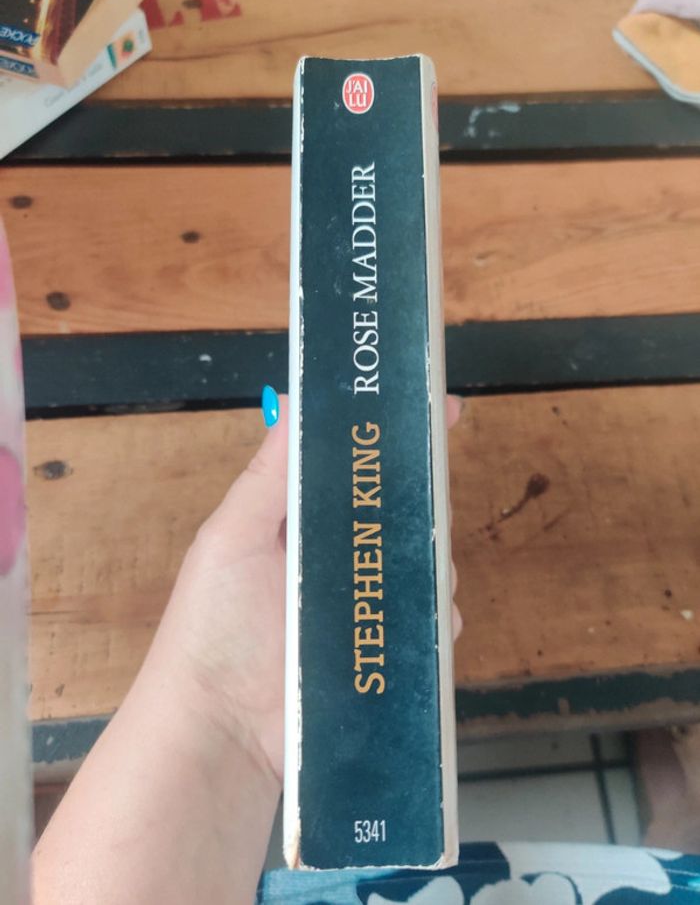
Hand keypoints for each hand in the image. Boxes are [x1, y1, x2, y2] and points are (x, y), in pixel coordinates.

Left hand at [149, 394, 462, 783]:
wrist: (220, 732)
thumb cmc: (212, 628)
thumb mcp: (231, 538)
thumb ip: (269, 477)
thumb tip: (297, 400)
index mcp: (299, 522)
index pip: (355, 466)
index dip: (396, 436)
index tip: (441, 409)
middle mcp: (335, 559)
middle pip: (400, 513)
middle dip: (424, 502)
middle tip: (431, 501)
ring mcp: (361, 608)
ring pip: (423, 567)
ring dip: (433, 563)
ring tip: (422, 575)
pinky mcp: (381, 654)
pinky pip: (428, 628)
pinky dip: (436, 620)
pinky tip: (430, 622)